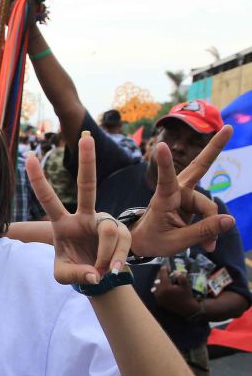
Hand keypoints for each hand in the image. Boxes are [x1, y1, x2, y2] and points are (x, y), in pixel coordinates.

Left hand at [26, 133, 130, 283]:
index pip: (48, 199)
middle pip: (87, 185)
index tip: (28, 156)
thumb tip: (93, 275)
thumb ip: (73, 275)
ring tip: (100, 270)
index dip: (39, 180)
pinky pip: (120, 242)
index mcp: (63, 223)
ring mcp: (104, 220)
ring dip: (103, 255)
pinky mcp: (121, 230)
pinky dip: (115, 259)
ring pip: (107, 230)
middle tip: (86, 137)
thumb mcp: (63, 275)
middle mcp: (84, 216)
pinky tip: (111, 269)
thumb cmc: (77, 269)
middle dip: (87, 161)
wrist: (99, 277)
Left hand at [130, 126, 234, 255]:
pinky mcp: (192, 202)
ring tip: (207, 246)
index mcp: (163, 199)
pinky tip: (207, 243)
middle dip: (214, 149)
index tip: (160, 145)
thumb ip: (203, 231)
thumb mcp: (176, 242)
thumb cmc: (153, 239)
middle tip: (229, 128)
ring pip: (208, 207)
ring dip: (210, 226)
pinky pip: (208, 214)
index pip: (165, 179)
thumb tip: (230, 220)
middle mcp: (176, 192)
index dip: (165, 163)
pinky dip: (210, 228)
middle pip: (199, 168)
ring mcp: (185, 196)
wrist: (145, 242)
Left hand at [151, 266, 199, 316]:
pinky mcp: (159, 301)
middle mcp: (159, 292)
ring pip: (155, 286)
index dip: (164, 270)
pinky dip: (158, 288)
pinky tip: (162, 286)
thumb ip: (180, 277)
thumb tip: (175, 271)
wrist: (186, 309)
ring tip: (163, 278)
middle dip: (160, 275)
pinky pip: (156, 292)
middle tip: (164, 271)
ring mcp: (158, 297)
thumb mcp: (185, 285)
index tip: (165, 266)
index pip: (162, 276)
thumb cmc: (187, 296)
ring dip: (158, 281)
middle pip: (157, 280)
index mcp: (165, 287)